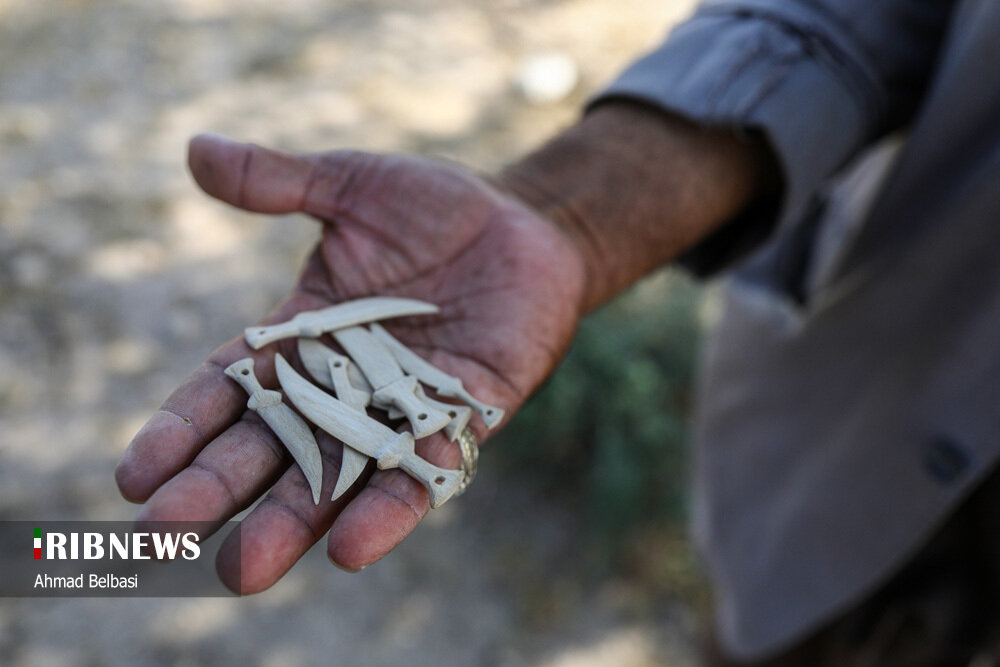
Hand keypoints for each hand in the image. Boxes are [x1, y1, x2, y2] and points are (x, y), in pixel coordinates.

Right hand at [115, 135, 585, 591]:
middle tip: (163, 538)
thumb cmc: (438, 207)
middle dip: (216, 490)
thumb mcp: (353, 186)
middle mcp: (344, 385)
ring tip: (241, 570)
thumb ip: (281, 181)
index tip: (135, 475)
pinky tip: (349, 548)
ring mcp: (402, 408)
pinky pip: (422, 472)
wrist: (527, 228)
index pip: (229, 389)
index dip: (183, 429)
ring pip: (336, 474)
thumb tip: (195, 151)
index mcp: (303, 336)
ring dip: (288, 522)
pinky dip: (389, 510)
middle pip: (269, 446)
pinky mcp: (462, 417)